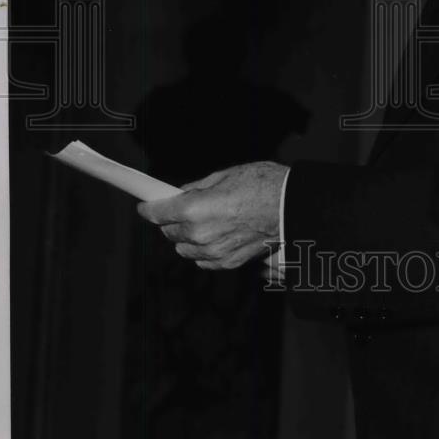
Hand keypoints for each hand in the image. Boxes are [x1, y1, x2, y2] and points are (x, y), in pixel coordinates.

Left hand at [136, 161, 287, 269]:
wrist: (293, 207)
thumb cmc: (263, 184)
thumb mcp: (225, 175)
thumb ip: (197, 188)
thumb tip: (181, 193)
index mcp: (195, 210)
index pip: (158, 213)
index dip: (149, 208)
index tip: (145, 206)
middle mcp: (200, 235)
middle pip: (168, 232)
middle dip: (171, 219)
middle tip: (181, 206)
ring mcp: (214, 252)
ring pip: (184, 248)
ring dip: (186, 235)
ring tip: (204, 220)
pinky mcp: (228, 263)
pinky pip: (202, 259)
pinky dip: (203, 249)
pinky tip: (216, 234)